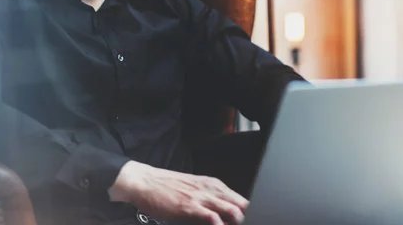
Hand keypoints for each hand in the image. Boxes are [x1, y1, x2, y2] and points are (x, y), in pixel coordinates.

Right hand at [108, 161, 248, 224]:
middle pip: (242, 205)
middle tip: (256, 222)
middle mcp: (211, 188)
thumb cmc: (167, 188)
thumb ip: (211, 201)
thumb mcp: (194, 190)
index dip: (251, 212)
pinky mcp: (189, 206)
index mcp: (214, 185)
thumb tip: (226, 215)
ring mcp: (201, 197)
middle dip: (249, 217)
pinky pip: (211, 217)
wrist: (144, 181)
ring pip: (231, 210)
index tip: (257, 219)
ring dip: (239, 220)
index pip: (242, 200)